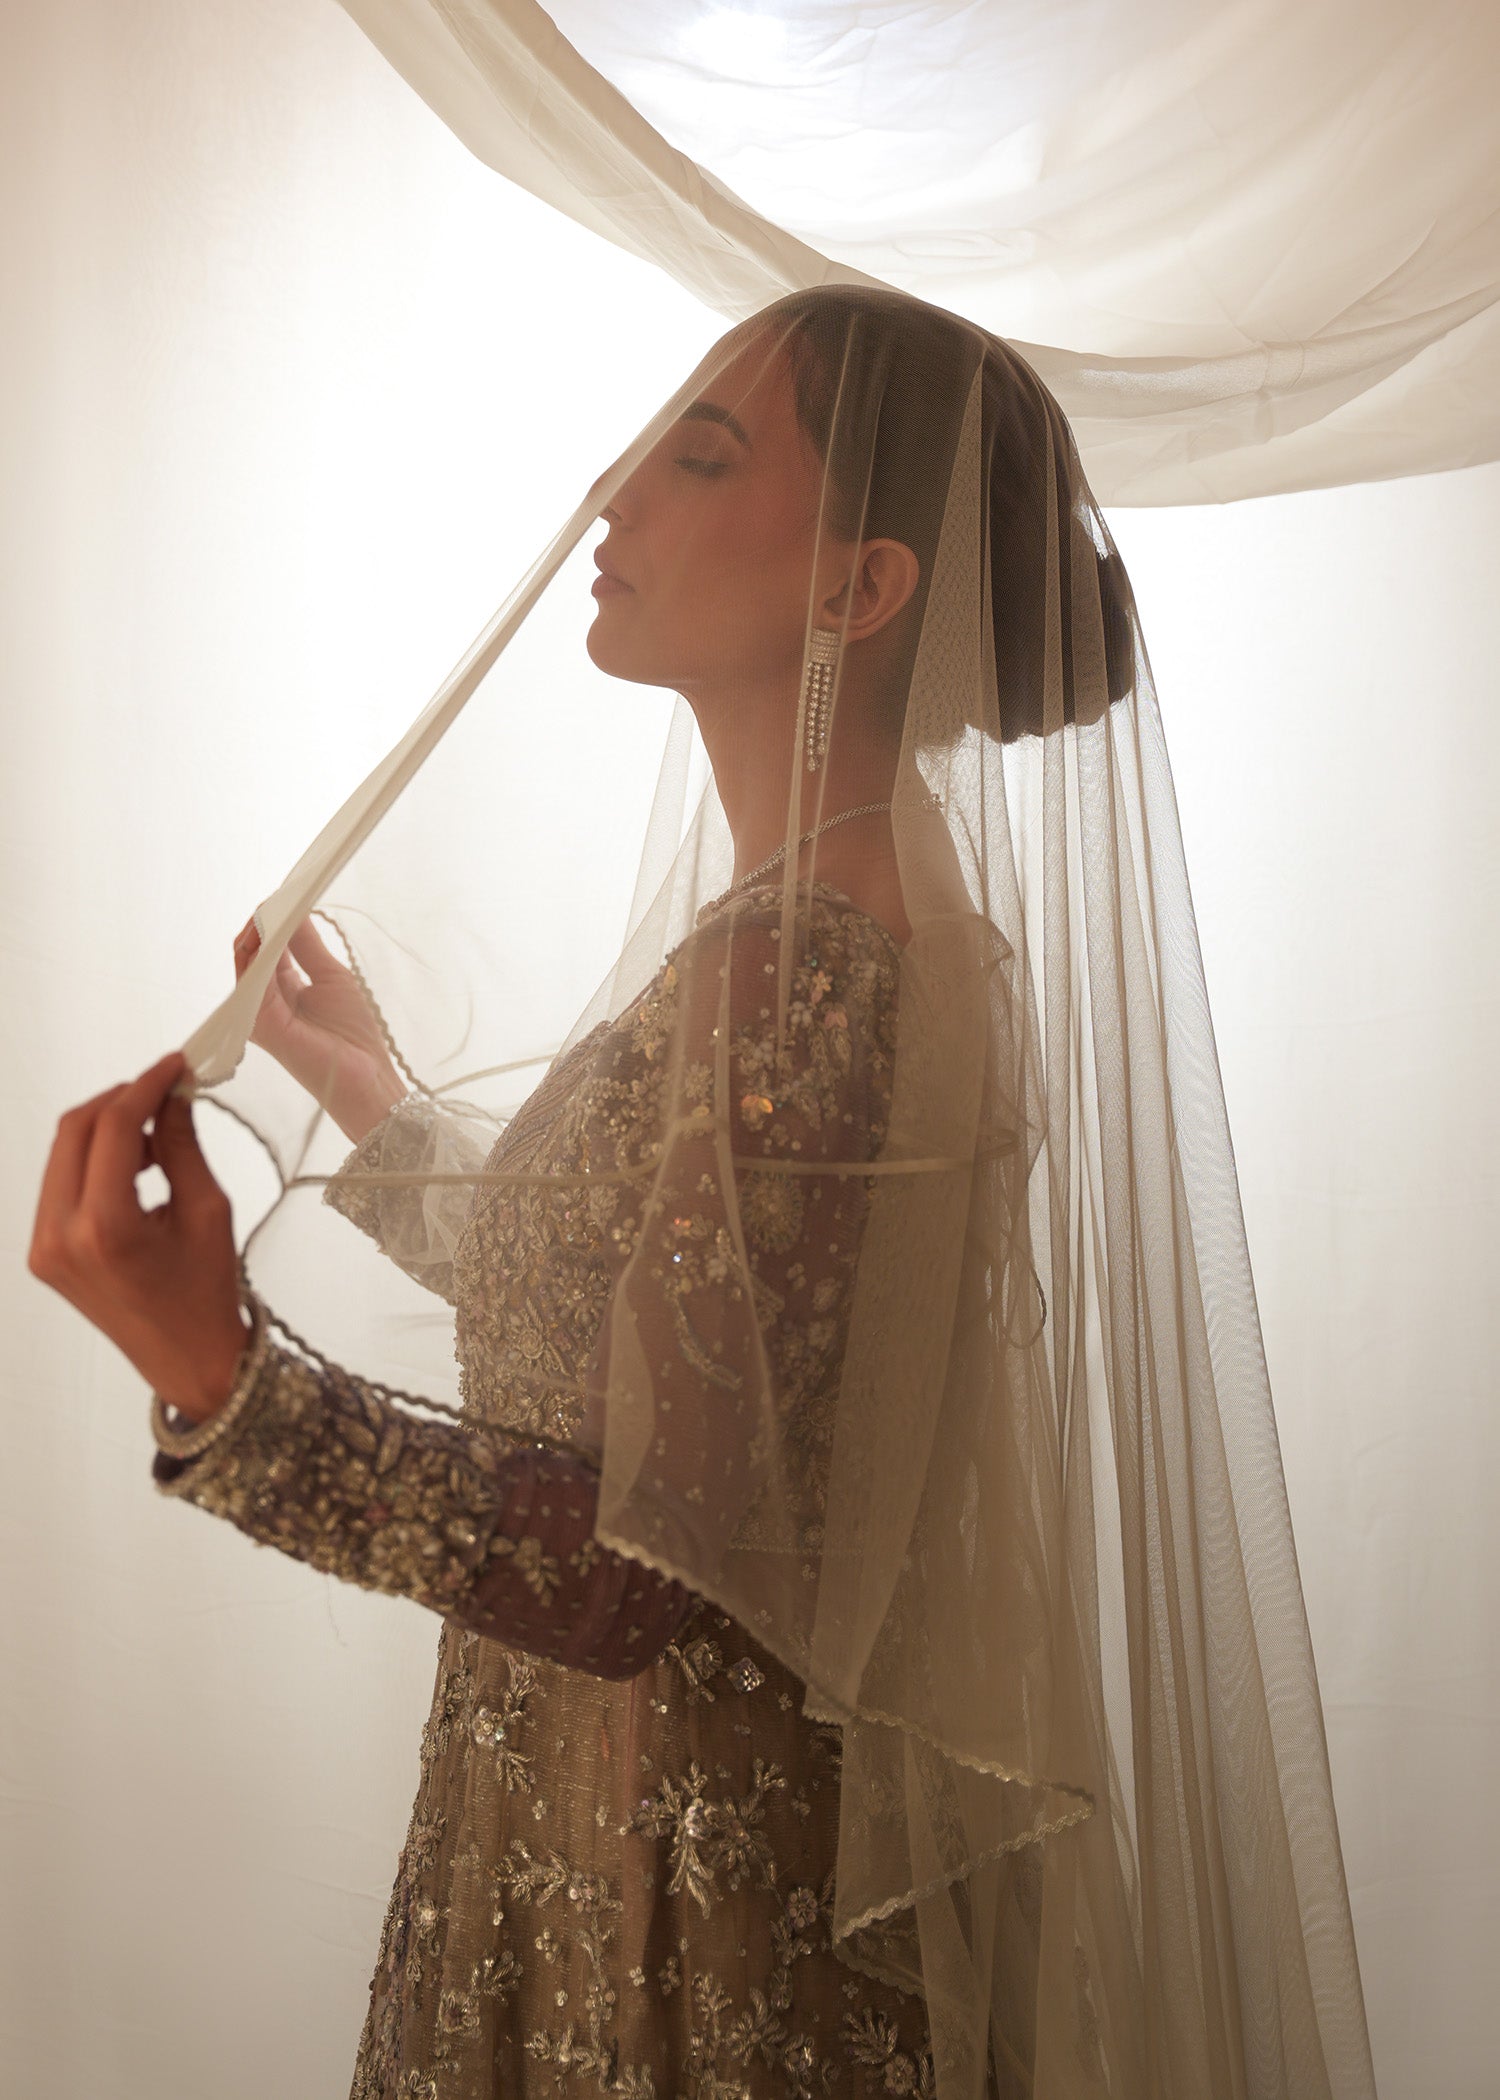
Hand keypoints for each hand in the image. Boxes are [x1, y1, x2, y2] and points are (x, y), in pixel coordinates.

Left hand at [28, 1051, 251, 1421]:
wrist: (186, 1359)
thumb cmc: (206, 1293)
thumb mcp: (206, 1210)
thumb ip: (180, 1144)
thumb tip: (173, 1093)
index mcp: (105, 1228)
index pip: (113, 1127)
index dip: (146, 1085)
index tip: (175, 1065)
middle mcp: (61, 1236)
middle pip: (75, 1130)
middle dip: (121, 1100)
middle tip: (165, 1090)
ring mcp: (44, 1247)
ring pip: (62, 1153)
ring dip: (106, 1130)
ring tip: (155, 1138)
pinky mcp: (42, 1253)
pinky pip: (60, 1184)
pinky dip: (94, 1162)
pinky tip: (133, 1169)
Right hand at [234, 912, 405, 1142]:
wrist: (366, 1078)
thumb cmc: (353, 1034)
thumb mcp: (331, 976)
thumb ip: (308, 946)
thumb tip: (294, 911)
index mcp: (280, 990)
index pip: (267, 947)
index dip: (274, 920)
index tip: (289, 893)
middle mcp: (263, 1001)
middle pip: (251, 951)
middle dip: (264, 921)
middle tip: (282, 895)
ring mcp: (257, 1013)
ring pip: (246, 961)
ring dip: (260, 931)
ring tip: (278, 906)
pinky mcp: (260, 1024)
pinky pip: (253, 980)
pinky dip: (262, 953)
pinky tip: (275, 932)